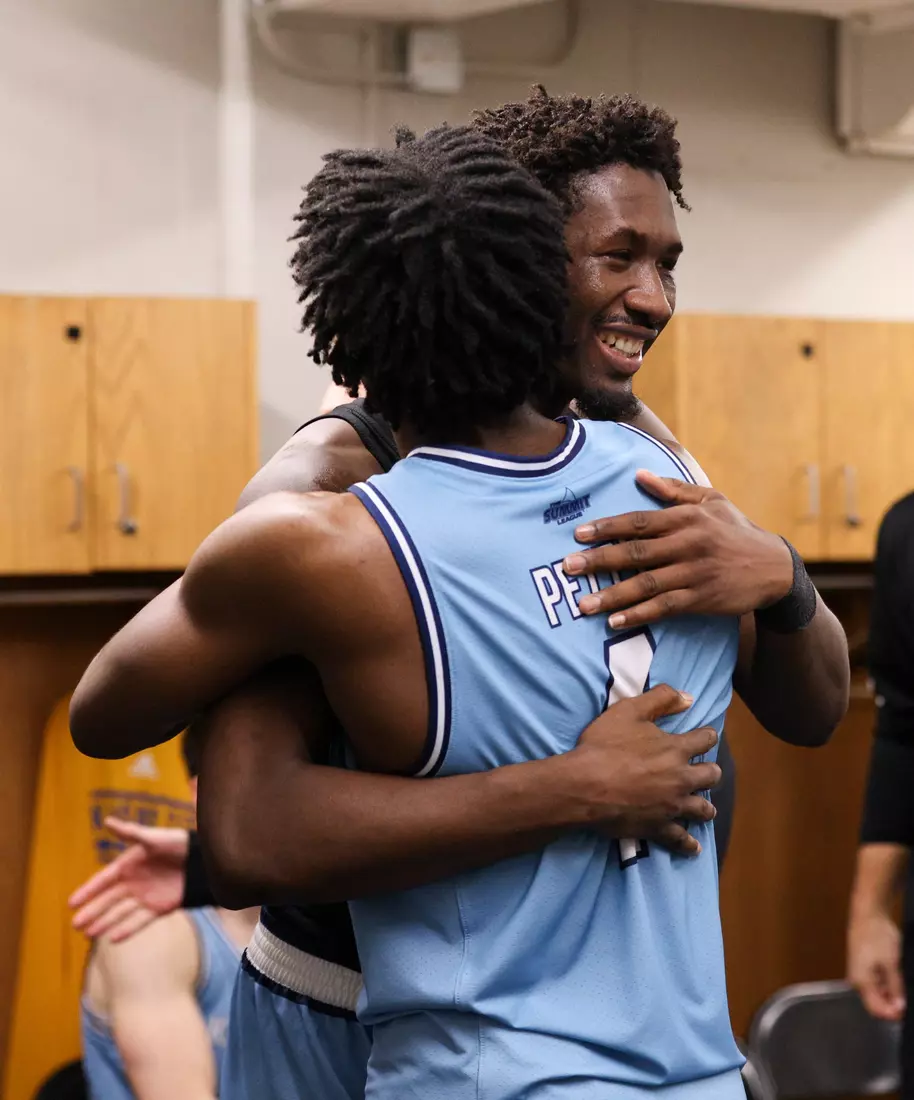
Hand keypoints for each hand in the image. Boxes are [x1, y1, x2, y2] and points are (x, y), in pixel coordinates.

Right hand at [69, 818, 189, 941]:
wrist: (203, 860)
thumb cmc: (177, 844)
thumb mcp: (154, 838)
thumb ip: (131, 832)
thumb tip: (108, 821)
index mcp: (128, 865)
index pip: (104, 880)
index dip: (88, 890)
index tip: (71, 902)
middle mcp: (133, 883)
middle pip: (108, 900)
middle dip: (92, 911)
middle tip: (75, 924)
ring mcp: (144, 897)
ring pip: (120, 912)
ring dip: (105, 923)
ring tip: (89, 934)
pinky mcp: (158, 908)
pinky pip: (140, 921)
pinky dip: (127, 929)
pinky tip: (113, 939)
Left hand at [562, 470, 792, 629]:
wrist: (775, 568)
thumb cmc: (736, 531)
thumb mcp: (711, 501)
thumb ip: (673, 490)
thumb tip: (639, 475)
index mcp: (686, 518)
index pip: (639, 521)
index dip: (607, 528)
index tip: (579, 534)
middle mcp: (688, 544)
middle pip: (636, 553)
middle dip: (599, 561)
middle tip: (568, 567)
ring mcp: (695, 573)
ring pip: (646, 585)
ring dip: (612, 595)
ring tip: (583, 605)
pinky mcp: (702, 599)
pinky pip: (664, 608)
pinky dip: (638, 616)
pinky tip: (615, 622)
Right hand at [571, 684, 721, 856]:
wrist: (585, 785)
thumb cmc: (604, 746)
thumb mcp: (628, 710)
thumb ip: (660, 699)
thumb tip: (689, 698)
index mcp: (676, 749)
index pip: (705, 740)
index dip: (707, 736)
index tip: (706, 736)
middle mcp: (681, 778)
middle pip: (710, 776)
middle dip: (710, 771)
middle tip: (705, 771)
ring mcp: (672, 806)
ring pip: (702, 809)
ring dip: (705, 807)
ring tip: (704, 808)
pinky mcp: (658, 827)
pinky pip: (679, 839)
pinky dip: (688, 845)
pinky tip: (693, 848)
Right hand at [848, 910, 905, 1020]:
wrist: (868, 914)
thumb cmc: (877, 936)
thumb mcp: (892, 963)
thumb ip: (895, 987)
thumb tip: (900, 1008)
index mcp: (861, 982)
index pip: (876, 1009)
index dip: (893, 1014)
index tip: (906, 1010)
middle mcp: (857, 981)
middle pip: (876, 1004)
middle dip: (893, 1005)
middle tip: (907, 997)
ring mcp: (859, 974)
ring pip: (877, 994)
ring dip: (891, 994)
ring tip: (902, 983)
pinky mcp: (863, 968)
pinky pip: (876, 984)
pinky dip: (887, 985)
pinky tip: (896, 977)